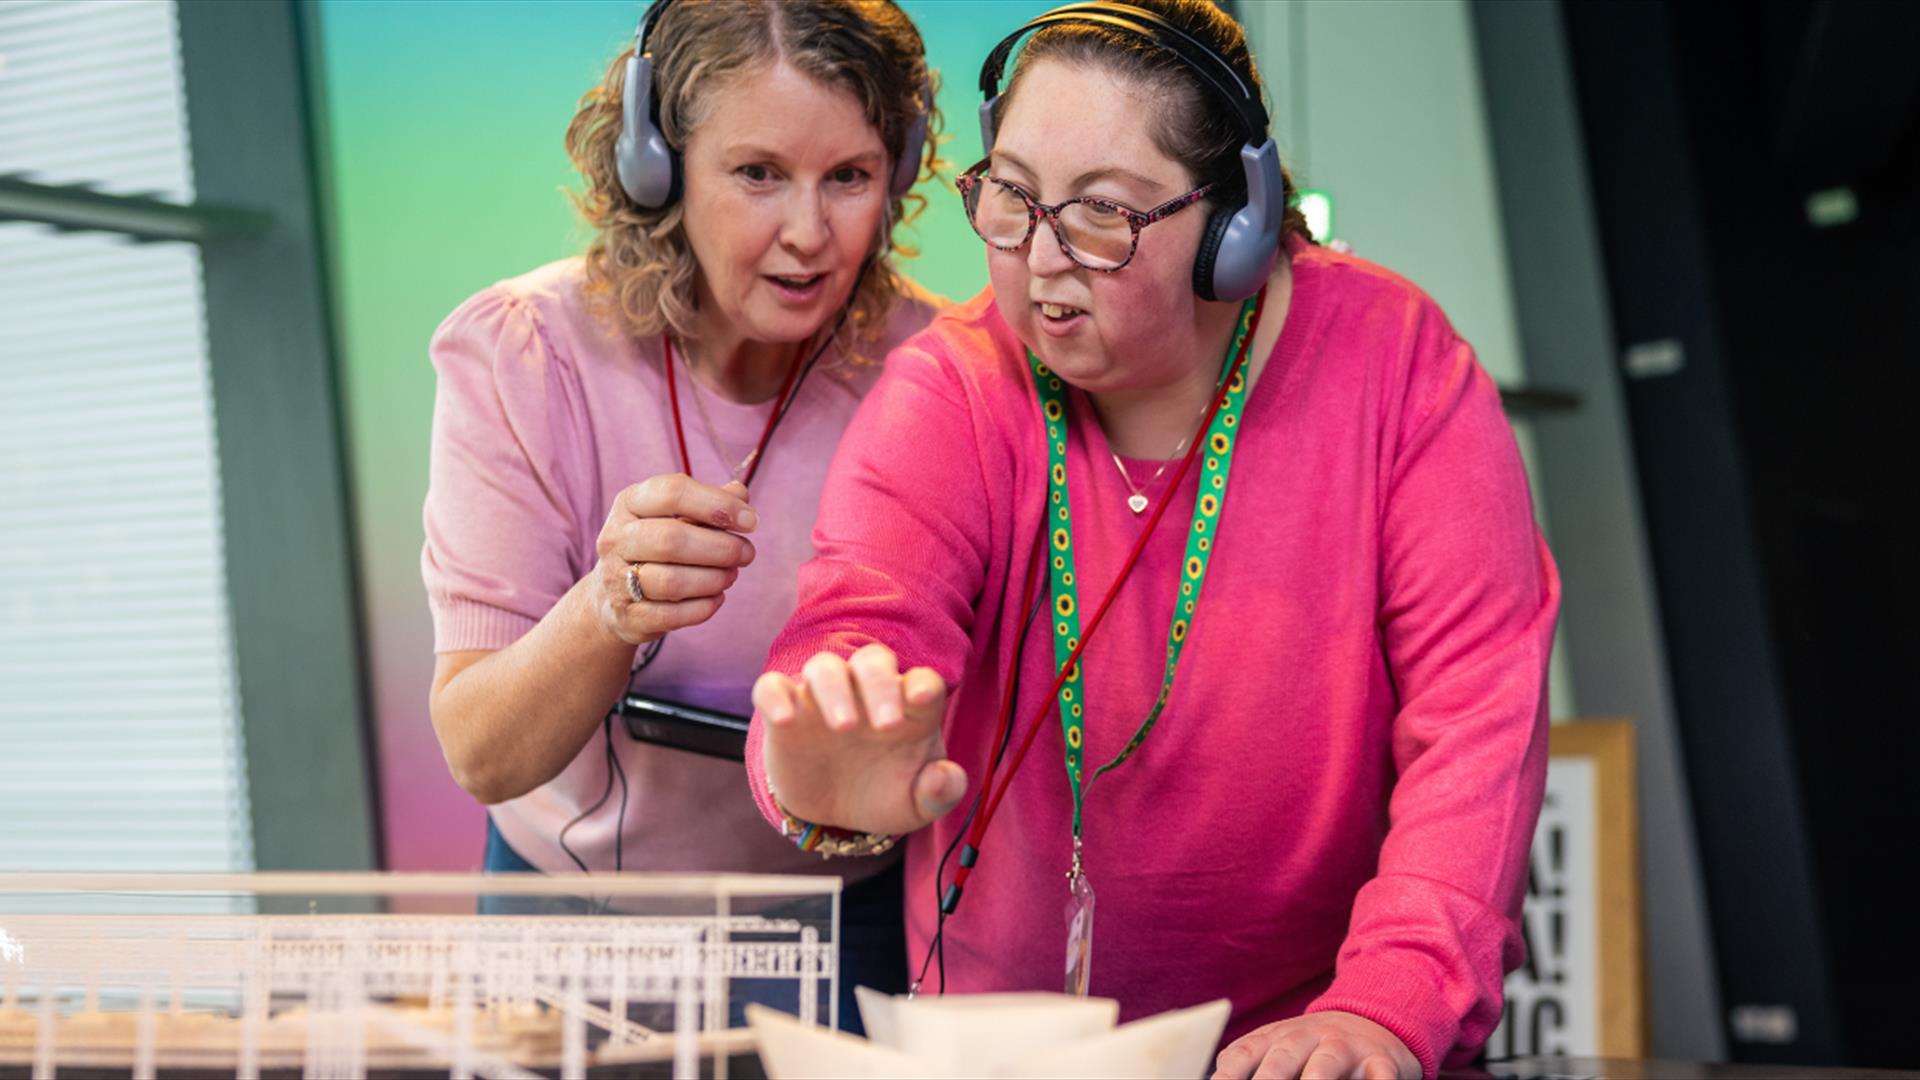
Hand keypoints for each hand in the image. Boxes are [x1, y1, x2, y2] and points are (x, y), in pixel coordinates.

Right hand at [589, 474, 755, 645]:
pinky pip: (671, 615)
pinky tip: (717, 598)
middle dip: (721, 548)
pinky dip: (703, 607)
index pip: (672, 492)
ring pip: (671, 581)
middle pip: (671, 539)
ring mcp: (616, 579)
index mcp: (629, 503)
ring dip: (713, 579)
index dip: (717, 505)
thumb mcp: (676, 516)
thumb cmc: (656, 547)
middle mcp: (616, 538)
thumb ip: (710, 503)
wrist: (612, 597)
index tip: (751, 521)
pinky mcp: (627, 616)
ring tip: (731, 575)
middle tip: (747, 554)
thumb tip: (740, 494)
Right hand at [752, 643, 967, 835]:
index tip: (923, 696)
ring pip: (824, 666)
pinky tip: (784, 720)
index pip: (921, 680)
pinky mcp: (785, 713)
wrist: (834, 812)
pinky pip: (772, 687)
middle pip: (873, 661)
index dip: (924, 684)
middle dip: (880, 685)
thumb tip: (944, 778)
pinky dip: (775, 696)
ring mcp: (824, 700)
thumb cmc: (883, 795)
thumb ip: (940, 793)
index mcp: (907, 709)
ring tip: (844, 727)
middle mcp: (866, 694)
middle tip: (886, 726)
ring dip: (834, 689)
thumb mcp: (917, 806)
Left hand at [1212, 1011, 1418, 1079]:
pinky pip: (1380, 1073)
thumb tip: (1213, 1077)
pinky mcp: (1380, 1061)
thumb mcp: (1276, 1050)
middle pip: (1282, 1058)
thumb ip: (1243, 1066)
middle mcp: (1306, 1039)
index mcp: (1274, 1039)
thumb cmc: (1310, 1050)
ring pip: (1327, 1062)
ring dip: (1316, 1079)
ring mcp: (1344, 1048)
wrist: (1371, 1023)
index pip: (1243, 1055)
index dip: (1228, 1075)